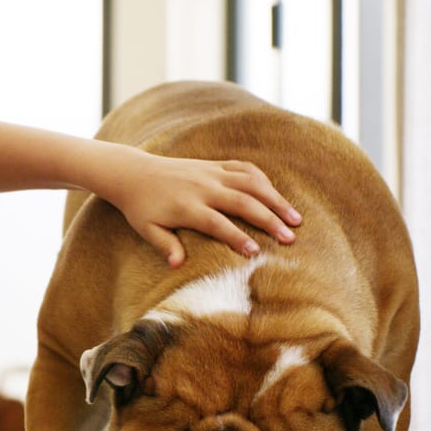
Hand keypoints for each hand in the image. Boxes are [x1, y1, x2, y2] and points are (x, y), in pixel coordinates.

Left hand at [107, 153, 301, 265]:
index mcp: (187, 206)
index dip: (237, 237)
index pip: (217, 223)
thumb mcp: (147, 229)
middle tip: (290, 238)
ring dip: (276, 199)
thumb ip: (165, 245)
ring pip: (251, 183)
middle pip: (242, 202)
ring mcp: (211, 173)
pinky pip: (245, 169)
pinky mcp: (215, 164)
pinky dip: (263, 180)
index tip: (256, 252)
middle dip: (269, 220)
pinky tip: (277, 196)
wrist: (134, 173)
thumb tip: (177, 265)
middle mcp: (203, 187)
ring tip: (296, 218)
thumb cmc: (141, 207)